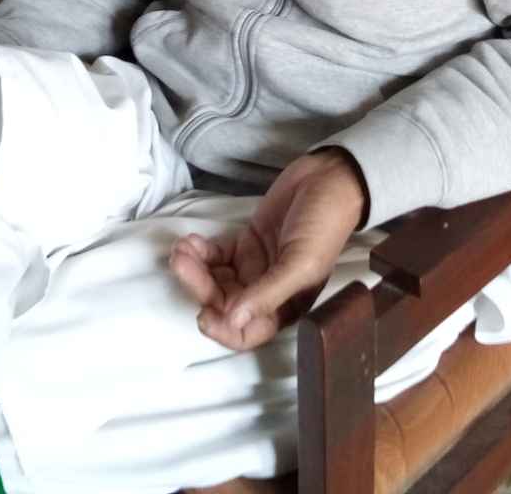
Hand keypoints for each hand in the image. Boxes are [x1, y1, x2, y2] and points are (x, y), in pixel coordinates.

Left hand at [168, 148, 368, 350]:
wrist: (328, 178)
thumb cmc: (323, 224)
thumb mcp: (302, 261)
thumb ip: (269, 292)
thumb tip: (233, 320)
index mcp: (286, 306)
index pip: (249, 332)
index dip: (223, 330)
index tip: (203, 313)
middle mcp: (267, 292)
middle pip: (224, 303)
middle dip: (200, 286)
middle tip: (182, 262)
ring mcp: (253, 266)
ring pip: (215, 279)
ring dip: (194, 268)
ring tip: (182, 248)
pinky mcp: (245, 243)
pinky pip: (216, 256)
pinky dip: (200, 252)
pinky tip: (192, 240)